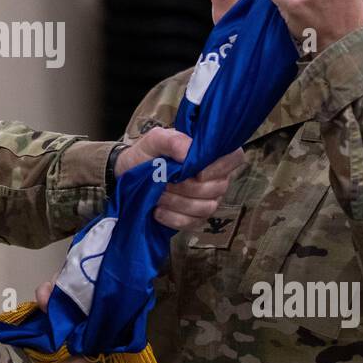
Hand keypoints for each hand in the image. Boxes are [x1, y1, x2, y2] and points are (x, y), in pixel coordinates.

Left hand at [116, 128, 245, 229]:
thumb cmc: (146, 154)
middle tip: (164, 181)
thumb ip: (173, 141)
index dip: (219, 168)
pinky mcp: (195, 218)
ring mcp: (207, 199)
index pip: (234, 157)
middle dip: (187, 187)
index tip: (196, 172)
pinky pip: (192, 223)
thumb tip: (188, 154)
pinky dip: (173, 217)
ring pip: (206, 207)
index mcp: (210, 154)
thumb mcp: (155, 140)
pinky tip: (158, 210)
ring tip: (158, 195)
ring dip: (178, 202)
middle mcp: (215, 177)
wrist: (128, 175)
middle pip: (218, 187)